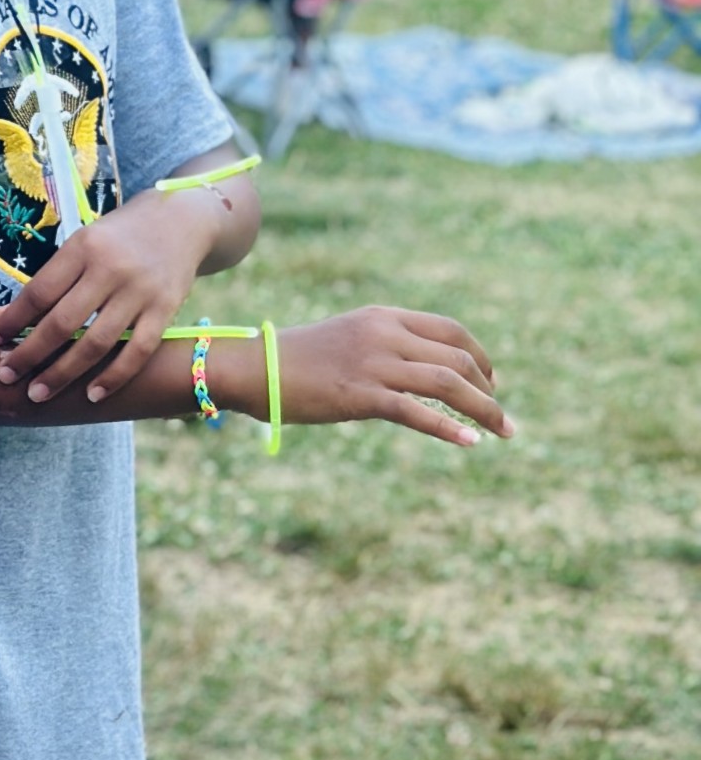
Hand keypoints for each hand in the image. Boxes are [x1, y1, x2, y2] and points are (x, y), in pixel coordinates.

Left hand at [0, 193, 209, 405]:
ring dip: (63, 373)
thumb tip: (4, 317)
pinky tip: (92, 395)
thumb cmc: (119, 237)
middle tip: (6, 376)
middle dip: (30, 354)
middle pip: (63, 322)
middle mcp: (110, 269)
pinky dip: (113, 377)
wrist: (180, 221)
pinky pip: (136, 351)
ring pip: (96, 343)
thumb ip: (51, 279)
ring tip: (39, 394)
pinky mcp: (165, 311)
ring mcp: (139, 292)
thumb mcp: (83, 243)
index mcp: (83, 247)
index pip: (40, 292)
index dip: (13, 320)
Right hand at [220, 307, 513, 447]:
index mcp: (385, 317)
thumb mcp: (351, 339)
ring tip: (503, 431)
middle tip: (503, 417)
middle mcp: (385, 334)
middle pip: (457, 357)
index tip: (491, 381)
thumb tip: (422, 377)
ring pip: (446, 383)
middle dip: (489, 389)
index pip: (451, 330)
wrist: (255, 367)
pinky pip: (416, 412)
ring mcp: (373, 363)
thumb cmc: (300, 359)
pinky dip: (449, 428)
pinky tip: (471, 442)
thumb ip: (387, 349)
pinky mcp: (360, 394)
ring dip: (483, 409)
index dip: (480, 356)